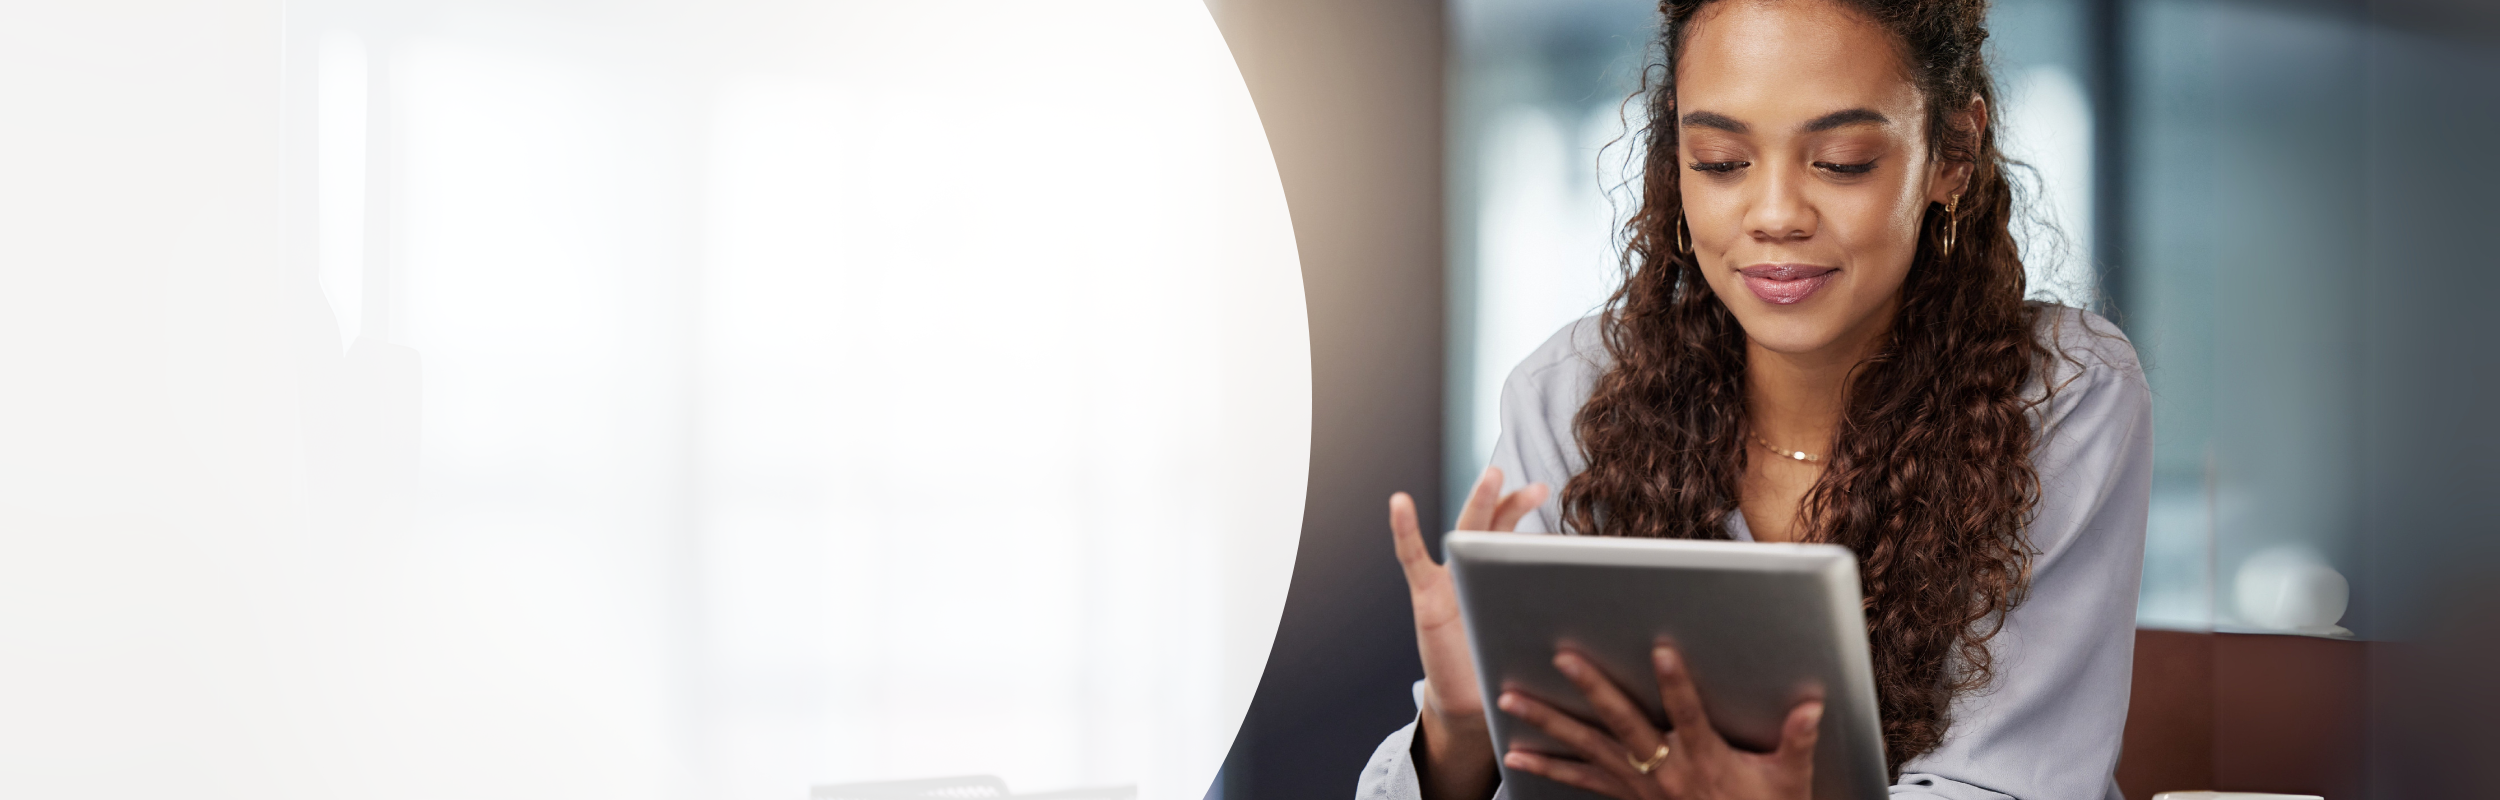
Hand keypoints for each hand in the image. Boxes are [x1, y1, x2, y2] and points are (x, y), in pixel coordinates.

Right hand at [1392, 466, 1547, 799]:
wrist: (1472, 703)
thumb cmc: (1510, 667)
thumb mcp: (1541, 639)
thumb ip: (1562, 618)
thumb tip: (1617, 612)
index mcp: (1507, 579)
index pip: (1522, 538)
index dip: (1540, 523)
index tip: (1558, 499)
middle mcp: (1480, 572)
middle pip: (1497, 527)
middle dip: (1514, 503)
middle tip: (1535, 486)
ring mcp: (1451, 580)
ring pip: (1466, 533)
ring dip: (1480, 502)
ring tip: (1493, 476)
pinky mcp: (1426, 598)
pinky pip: (1412, 558)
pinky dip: (1405, 530)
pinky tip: (1400, 503)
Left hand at [1495, 645, 1821, 799]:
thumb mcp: (1789, 782)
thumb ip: (1796, 741)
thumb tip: (1812, 704)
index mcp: (1705, 759)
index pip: (1689, 714)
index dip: (1676, 683)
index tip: (1662, 649)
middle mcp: (1665, 770)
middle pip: (1623, 724)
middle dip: (1593, 688)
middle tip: (1564, 658)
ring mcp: (1640, 786)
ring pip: (1587, 749)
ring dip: (1548, 724)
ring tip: (1511, 700)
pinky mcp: (1626, 797)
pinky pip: (1580, 782)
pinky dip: (1548, 768)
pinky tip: (1517, 755)